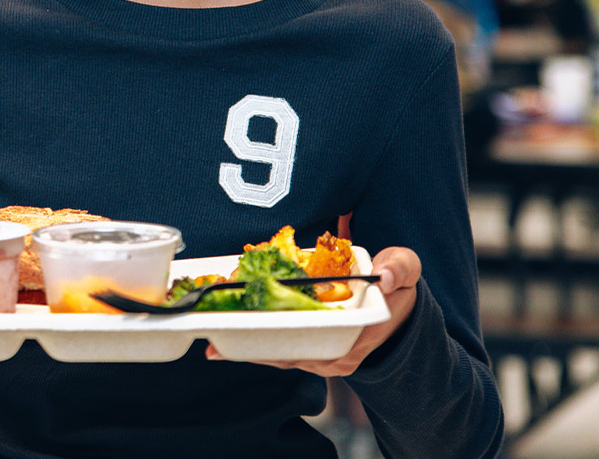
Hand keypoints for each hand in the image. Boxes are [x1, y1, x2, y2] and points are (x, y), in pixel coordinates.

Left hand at [205, 246, 420, 375]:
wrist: (397, 305)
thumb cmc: (397, 286)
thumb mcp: (406, 269)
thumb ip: (400, 267)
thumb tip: (384, 274)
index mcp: (359, 334)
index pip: (319, 337)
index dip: (288, 335)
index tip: (260, 327)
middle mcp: (338, 352)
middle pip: (292, 351)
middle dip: (257, 346)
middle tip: (219, 340)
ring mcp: (324, 356)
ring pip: (283, 354)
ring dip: (250, 349)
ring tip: (216, 345)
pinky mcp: (312, 351)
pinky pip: (282, 351)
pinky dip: (256, 346)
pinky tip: (228, 343)